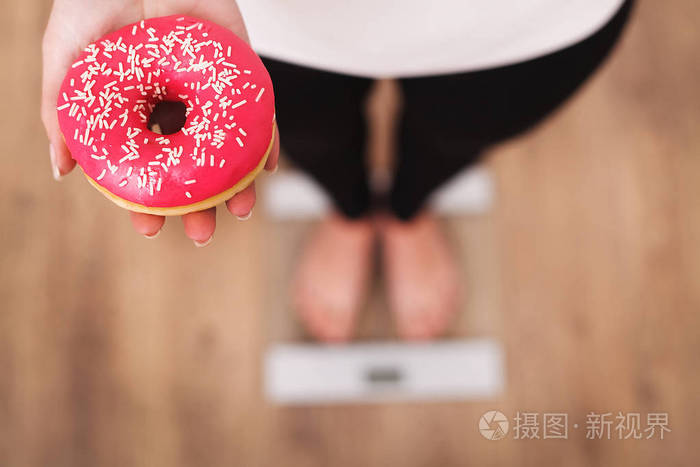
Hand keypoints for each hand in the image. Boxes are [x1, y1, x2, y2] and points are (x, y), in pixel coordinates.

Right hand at [41, 0, 278, 245]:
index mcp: (138, 110)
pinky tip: (264, 168)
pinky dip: (264, 139)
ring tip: (238, 211)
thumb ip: (62, 113)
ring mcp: (208, 91)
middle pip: (191, 164)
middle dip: (197, 203)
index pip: (147, 166)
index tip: (149, 228)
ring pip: (226, 146)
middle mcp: (175, 106)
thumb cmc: (95, 3)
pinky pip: (257, 111)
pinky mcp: (239, 72)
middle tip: (200, 234)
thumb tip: (62, 171)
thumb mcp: (68, 59)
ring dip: (235, 182)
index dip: (148, 199)